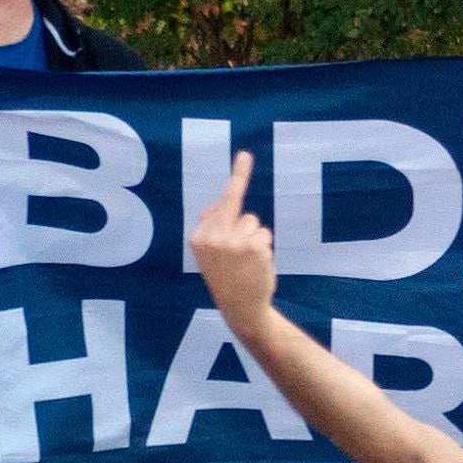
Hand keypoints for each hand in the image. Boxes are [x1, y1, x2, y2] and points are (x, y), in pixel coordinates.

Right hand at [188, 148, 277, 315]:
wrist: (239, 307)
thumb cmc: (225, 276)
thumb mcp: (207, 252)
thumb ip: (212, 227)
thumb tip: (218, 204)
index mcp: (198, 236)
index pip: (224, 202)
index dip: (239, 176)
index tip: (246, 155)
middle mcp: (213, 236)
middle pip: (241, 213)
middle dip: (244, 229)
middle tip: (238, 256)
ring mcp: (234, 242)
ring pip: (255, 224)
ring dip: (255, 240)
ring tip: (246, 263)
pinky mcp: (253, 248)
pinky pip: (265, 236)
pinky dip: (264, 250)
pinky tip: (255, 267)